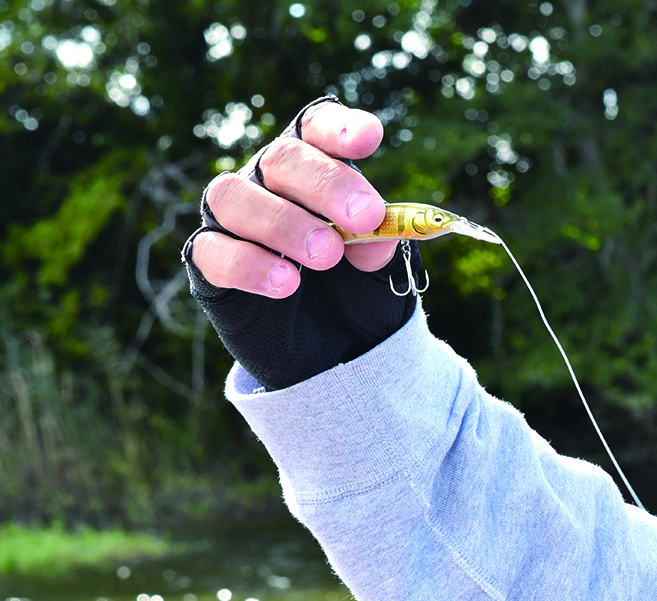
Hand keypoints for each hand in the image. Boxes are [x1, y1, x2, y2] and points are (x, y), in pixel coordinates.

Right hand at [182, 95, 421, 389]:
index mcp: (315, 168)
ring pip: (233, 196)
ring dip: (284, 223)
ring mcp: (232, 221)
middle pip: (280, 158)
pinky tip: (286, 283)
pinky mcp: (209, 264)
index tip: (370, 139)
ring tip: (326, 256)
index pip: (316, 129)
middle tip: (363, 217)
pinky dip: (249, 264)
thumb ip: (380, 245)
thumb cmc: (357, 291)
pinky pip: (212, 252)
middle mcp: (267, 183)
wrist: (334, 350)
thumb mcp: (380, 271)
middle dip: (326, 184)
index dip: (339, 129)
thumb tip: (379, 231)